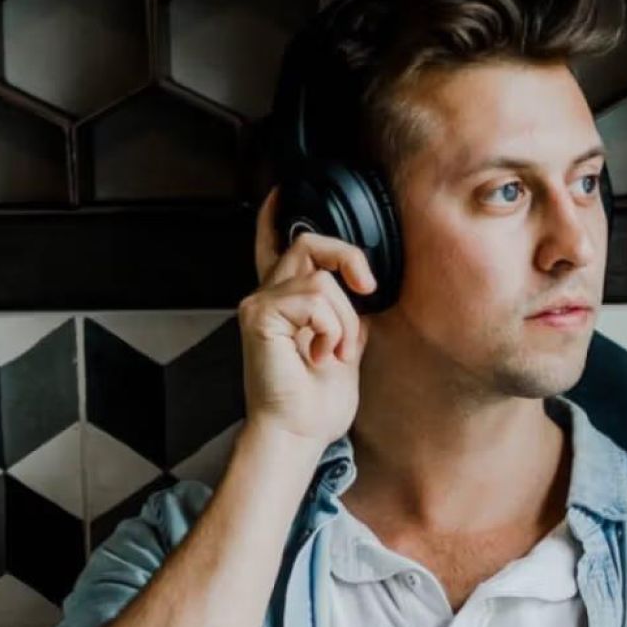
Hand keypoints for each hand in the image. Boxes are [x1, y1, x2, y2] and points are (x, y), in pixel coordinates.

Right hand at [239, 187, 375, 445]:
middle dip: (348, 258)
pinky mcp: (259, 316)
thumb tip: (360, 289)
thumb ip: (345, 311)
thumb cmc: (316, 400)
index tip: (281, 193)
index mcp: (286, 302)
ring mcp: (260, 305)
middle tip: (367, 288)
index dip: (276, 218)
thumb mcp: (344, 344)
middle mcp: (267, 297)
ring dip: (345, 319)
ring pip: (321, 279)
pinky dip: (332, 327)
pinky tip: (321, 353)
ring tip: (336, 351)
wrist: (298, 432)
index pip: (275, 248)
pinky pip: (314, 299)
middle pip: (309, 243)